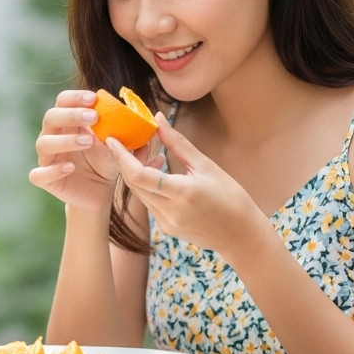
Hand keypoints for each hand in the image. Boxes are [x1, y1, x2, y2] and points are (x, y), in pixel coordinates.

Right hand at [30, 90, 150, 210]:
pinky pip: (38, 174)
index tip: (94, 99)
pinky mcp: (46, 180)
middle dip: (71, 114)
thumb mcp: (121, 145)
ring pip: (43, 143)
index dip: (75, 97)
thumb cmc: (107, 161)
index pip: (63, 101)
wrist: (100, 191)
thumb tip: (153, 121)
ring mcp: (47, 158)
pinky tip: (69, 168)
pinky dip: (52, 170)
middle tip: (94, 118)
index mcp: (68, 122)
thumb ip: (132, 133)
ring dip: (64, 140)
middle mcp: (53, 136)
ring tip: (87, 141)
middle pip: (50, 117)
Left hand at [106, 112, 265, 258]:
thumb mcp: (205, 165)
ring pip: (139, 193)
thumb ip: (177, 142)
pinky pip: (149, 202)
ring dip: (136, 172)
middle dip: (125, 161)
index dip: (122, 156)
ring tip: (147, 153)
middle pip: (134, 184)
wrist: (241, 235)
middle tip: (127, 140)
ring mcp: (166, 223)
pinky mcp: (166, 228)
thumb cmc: (230, 196)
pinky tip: (158, 171)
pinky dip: (147, 185)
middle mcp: (170, 212)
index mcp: (182, 193)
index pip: (139, 175)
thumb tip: (158, 118)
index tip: (113, 139)